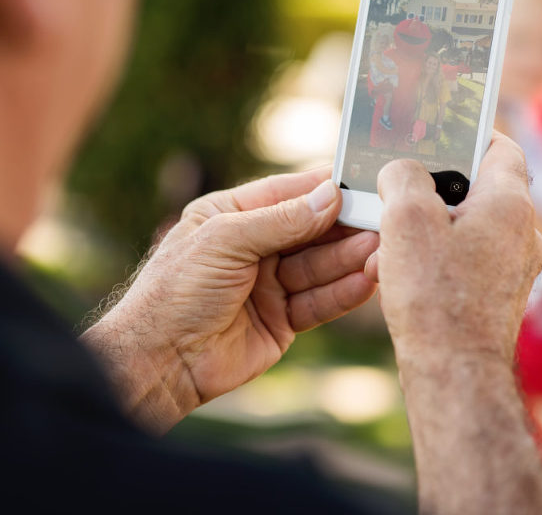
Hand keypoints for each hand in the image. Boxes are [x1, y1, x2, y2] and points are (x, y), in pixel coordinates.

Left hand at [84, 168, 378, 431]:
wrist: (160, 362)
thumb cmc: (175, 292)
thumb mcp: (224, 242)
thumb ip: (280, 220)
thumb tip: (329, 196)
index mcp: (230, 214)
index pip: (287, 192)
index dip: (324, 187)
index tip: (363, 179)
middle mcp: (253, 246)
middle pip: (310, 229)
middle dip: (345, 225)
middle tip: (382, 218)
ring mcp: (269, 284)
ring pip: (320, 265)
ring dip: (351, 257)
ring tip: (382, 249)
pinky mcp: (282, 320)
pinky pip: (320, 300)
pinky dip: (344, 291)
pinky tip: (368, 280)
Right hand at [367, 132, 541, 363]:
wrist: (454, 374)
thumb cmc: (435, 295)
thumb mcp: (405, 218)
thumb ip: (403, 177)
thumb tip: (402, 172)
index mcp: (511, 204)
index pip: (501, 148)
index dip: (470, 134)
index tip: (440, 133)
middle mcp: (523, 235)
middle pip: (479, 189)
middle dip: (435, 188)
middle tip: (400, 189)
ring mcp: (514, 270)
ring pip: (469, 228)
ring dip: (431, 228)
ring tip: (392, 241)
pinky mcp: (498, 298)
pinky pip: (467, 261)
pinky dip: (437, 258)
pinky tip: (403, 274)